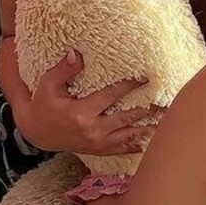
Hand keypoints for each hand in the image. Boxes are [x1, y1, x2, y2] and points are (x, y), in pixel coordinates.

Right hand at [19, 50, 167, 155]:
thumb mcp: (48, 85)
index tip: (146, 77)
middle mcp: (93, 130)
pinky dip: (138, 145)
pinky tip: (153, 140)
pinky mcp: (99, 150)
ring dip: (149, 127)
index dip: (130, 85)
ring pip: (129, 135)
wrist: (37, 133)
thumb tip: (78, 54)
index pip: (111, 96)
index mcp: (81, 113)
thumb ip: (64, 70)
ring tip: (168, 119)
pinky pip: (123, 149)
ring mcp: (98, 143)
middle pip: (127, 118)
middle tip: (167, 99)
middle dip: (147, 108)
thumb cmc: (43, 105)